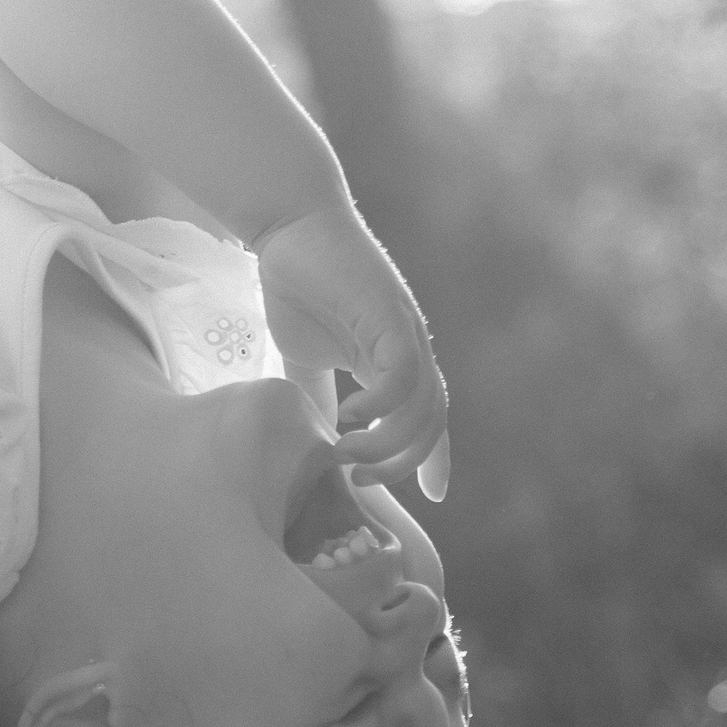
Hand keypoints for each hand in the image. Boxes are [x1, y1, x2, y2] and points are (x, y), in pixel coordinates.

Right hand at [254, 199, 449, 500]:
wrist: (291, 228)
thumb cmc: (298, 285)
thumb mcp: (306, 357)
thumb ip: (318, 395)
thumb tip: (313, 440)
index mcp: (395, 361)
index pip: (429, 417)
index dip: (435, 458)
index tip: (432, 498)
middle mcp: (410, 350)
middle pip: (431, 421)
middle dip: (403, 462)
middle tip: (362, 482)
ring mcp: (404, 332)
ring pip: (421, 406)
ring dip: (387, 443)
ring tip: (346, 456)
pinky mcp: (389, 316)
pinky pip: (401, 374)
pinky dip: (379, 407)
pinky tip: (346, 418)